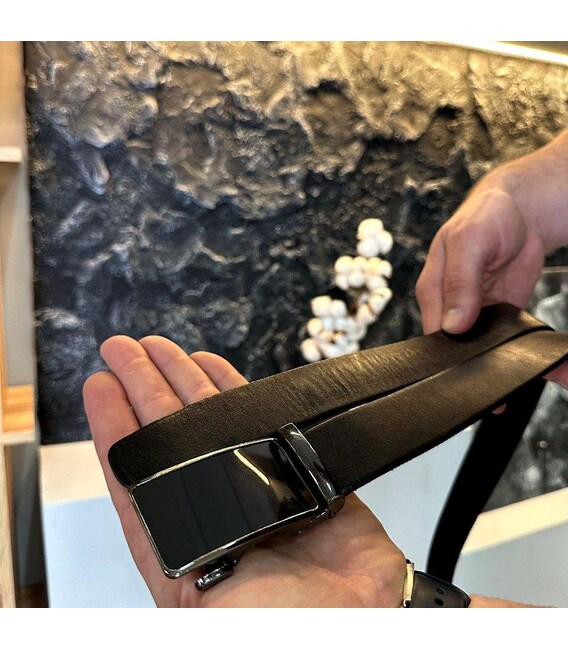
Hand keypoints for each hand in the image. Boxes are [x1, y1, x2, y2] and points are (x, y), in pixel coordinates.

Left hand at [83, 335, 406, 606]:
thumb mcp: (215, 609)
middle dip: (145, 388)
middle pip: (169, 435)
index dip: (115, 427)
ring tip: (158, 350)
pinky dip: (235, 390)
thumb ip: (180, 569)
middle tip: (124, 350)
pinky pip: (260, 418)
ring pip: (208, 421)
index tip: (101, 386)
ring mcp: (255, 485)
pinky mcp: (297, 469)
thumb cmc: (291, 625)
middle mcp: (215, 509)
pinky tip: (214, 368)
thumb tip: (157, 547)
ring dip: (182, 381)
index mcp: (182, 545)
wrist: (367, 620)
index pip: (136, 474)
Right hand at [416, 170, 567, 388]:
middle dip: (469, 367)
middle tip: (488, 386)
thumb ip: (459, 283)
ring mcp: (476, 313)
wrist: (521, 210)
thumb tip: (453, 325)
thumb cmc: (484, 217)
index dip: (445, 357)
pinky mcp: (501, 315)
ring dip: (494, 364)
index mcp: (432, 292)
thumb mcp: (468, 242)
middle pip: (454, 348)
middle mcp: (451, 307)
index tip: (462, 373)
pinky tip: (527, 364)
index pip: (432, 335)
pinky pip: (506, 340)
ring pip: (479, 349)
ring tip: (507, 381)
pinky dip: (516, 352)